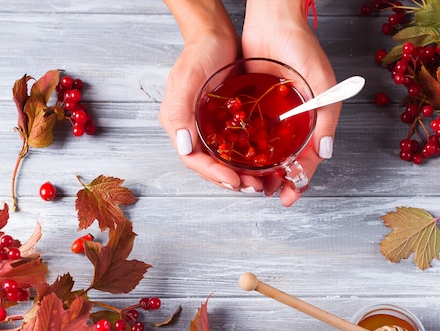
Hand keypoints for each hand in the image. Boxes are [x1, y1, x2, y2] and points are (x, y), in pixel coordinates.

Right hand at [159, 1, 264, 192]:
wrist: (216, 35)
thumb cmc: (199, 54)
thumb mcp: (187, 80)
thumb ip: (179, 113)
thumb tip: (185, 146)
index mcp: (178, 124)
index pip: (193, 160)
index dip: (213, 174)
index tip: (234, 180)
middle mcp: (191, 129)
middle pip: (209, 165)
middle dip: (230, 179)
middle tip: (253, 187)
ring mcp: (208, 126)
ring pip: (223, 159)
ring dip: (239, 173)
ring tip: (259, 181)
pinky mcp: (224, 121)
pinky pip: (234, 146)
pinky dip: (246, 157)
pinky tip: (261, 162)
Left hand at [243, 0, 339, 205]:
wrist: (273, 20)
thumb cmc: (303, 48)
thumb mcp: (322, 83)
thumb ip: (327, 118)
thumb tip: (325, 154)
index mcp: (315, 121)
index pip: (309, 159)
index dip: (300, 180)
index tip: (289, 196)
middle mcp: (294, 122)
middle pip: (287, 161)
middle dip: (278, 181)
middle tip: (266, 194)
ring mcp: (274, 116)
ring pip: (268, 153)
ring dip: (262, 171)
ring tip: (251, 185)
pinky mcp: (255, 106)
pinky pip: (251, 134)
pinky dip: (247, 150)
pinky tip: (237, 161)